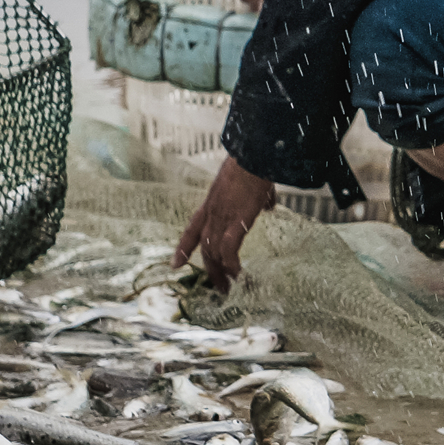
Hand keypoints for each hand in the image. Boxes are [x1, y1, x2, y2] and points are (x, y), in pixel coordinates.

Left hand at [172, 156, 275, 290]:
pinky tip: (237, 274)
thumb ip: (258, 197)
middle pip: (204, 247)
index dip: (183, 248)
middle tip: (217, 287)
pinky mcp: (236, 221)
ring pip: (213, 251)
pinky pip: (228, 249)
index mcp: (212, 203)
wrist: (252, 158)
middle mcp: (212, 213)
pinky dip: (231, 263)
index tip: (175, 264)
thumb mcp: (250, 184)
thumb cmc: (253, 165)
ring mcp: (222, 217)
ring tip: (227, 287)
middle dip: (209, 269)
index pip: (192, 228)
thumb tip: (268, 205)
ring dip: (219, 271)